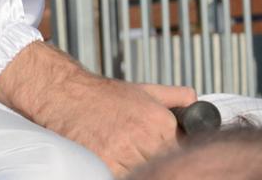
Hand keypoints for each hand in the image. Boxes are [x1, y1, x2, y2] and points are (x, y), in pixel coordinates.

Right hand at [0, 42, 195, 176]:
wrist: (66, 93)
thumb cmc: (103, 95)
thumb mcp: (143, 90)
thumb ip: (173, 96)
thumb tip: (196, 100)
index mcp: (159, 120)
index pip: (180, 152)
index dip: (171, 155)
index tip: (159, 152)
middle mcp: (145, 135)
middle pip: (162, 165)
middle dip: (152, 162)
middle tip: (138, 152)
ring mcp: (124, 151)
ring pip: (144, 172)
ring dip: (136, 167)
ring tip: (125, 155)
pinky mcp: (105, 163)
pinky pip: (124, 176)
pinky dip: (122, 172)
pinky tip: (114, 162)